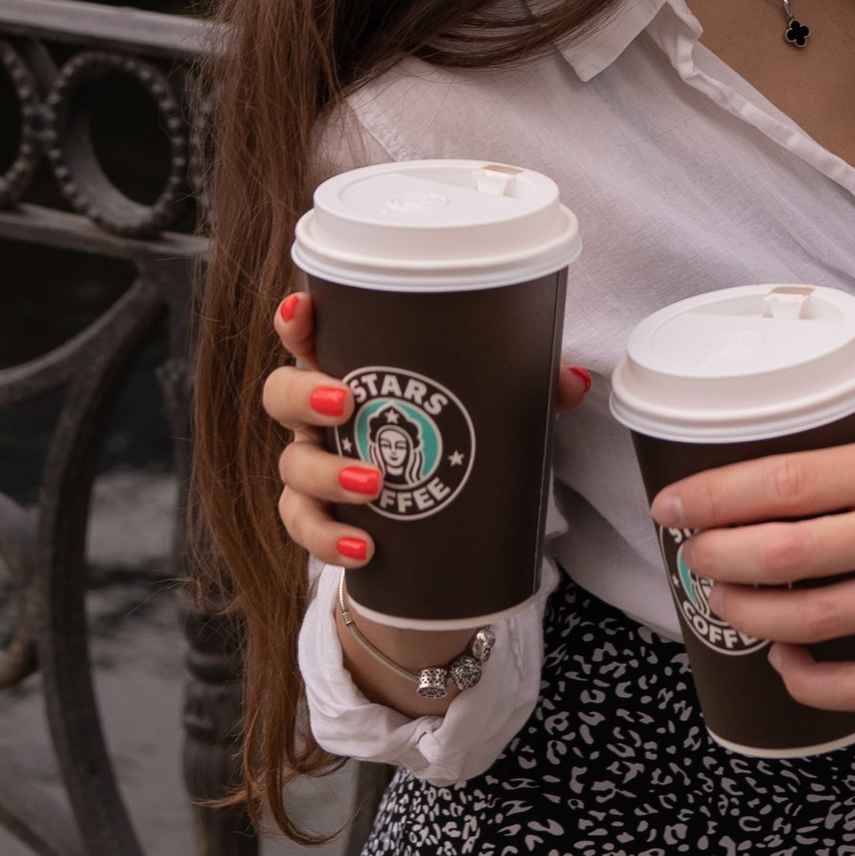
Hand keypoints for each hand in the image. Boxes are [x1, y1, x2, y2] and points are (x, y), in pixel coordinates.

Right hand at [265, 292, 592, 582]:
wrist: (429, 533)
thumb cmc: (449, 440)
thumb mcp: (487, 410)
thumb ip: (524, 390)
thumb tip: (574, 381)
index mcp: (351, 371)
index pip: (309, 334)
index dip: (296, 319)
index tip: (303, 308)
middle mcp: (320, 417)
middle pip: (280, 395)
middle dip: (303, 395)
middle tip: (346, 402)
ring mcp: (312, 468)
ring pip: (291, 465)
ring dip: (326, 473)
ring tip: (374, 484)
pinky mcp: (320, 520)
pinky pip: (304, 528)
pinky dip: (329, 539)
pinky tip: (364, 548)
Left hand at [653, 402, 854, 716]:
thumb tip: (825, 426)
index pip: (787, 481)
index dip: (715, 495)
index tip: (674, 504)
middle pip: (784, 552)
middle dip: (716, 558)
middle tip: (690, 556)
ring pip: (811, 620)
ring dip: (750, 616)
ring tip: (723, 604)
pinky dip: (811, 680)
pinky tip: (787, 663)